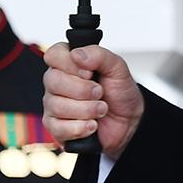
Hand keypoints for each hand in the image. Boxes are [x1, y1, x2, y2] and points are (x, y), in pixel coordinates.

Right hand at [42, 43, 144, 159]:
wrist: (129, 120)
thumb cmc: (119, 92)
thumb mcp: (117, 68)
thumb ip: (99, 55)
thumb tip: (77, 54)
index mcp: (67, 63)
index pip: (53, 55)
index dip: (70, 64)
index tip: (89, 73)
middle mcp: (56, 83)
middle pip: (52, 81)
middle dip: (82, 90)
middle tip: (100, 93)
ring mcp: (53, 106)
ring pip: (57, 106)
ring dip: (86, 109)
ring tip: (101, 109)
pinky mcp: (56, 128)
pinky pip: (58, 128)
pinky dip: (81, 128)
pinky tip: (92, 124)